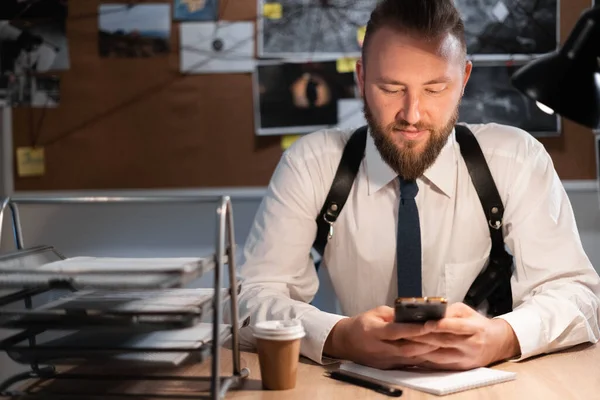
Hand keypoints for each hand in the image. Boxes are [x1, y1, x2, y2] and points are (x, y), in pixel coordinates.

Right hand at [323, 306, 436, 368]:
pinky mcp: (389, 367)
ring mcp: (385, 360)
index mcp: (374, 332)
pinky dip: (422, 359)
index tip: (429, 324)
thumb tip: (412, 314)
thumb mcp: (374, 313)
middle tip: (444, 336)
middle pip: (407, 348)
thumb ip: (393, 314)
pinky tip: (435, 354)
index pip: (396, 331)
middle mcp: (380, 348)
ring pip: (410, 359)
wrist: (345, 342)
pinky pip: (408, 364)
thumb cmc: (361, 324)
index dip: (413, 329)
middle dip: (426, 343)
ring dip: (427, 352)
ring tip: (444, 345)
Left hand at [404, 302, 520, 369]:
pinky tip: (411, 354)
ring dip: (420, 350)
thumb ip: (450, 311)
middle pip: (444, 342)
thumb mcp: (467, 312)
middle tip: (405, 332)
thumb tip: (431, 312)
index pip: (457, 327)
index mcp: (475, 329)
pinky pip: (439, 364)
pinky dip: (424, 359)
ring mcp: (464, 359)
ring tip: (404, 343)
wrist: (497, 344)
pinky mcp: (458, 368)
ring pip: (439, 356)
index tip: (427, 323)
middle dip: (423, 337)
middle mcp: (471, 346)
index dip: (442, 325)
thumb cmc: (477, 324)